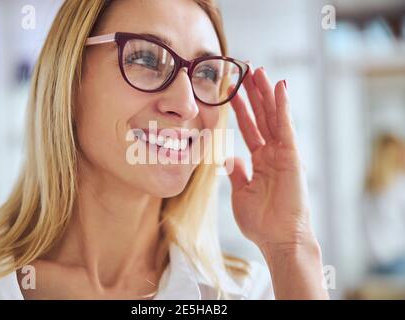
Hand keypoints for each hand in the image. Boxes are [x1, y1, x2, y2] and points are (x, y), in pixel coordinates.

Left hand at [226, 67, 315, 253]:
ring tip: (259, 71)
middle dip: (254, 94)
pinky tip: (279, 87)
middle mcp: (273, 153)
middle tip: (247, 70)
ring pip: (274, 116)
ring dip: (266, 93)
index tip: (232, 91)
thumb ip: (238, 173)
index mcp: (261, 161)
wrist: (278, 238)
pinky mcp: (292, 155)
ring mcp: (283, 152)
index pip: (249, 128)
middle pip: (262, 116)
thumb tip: (230, 159)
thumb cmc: (261, 221)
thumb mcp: (241, 193)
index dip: (241, 109)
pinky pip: (285, 125)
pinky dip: (283, 106)